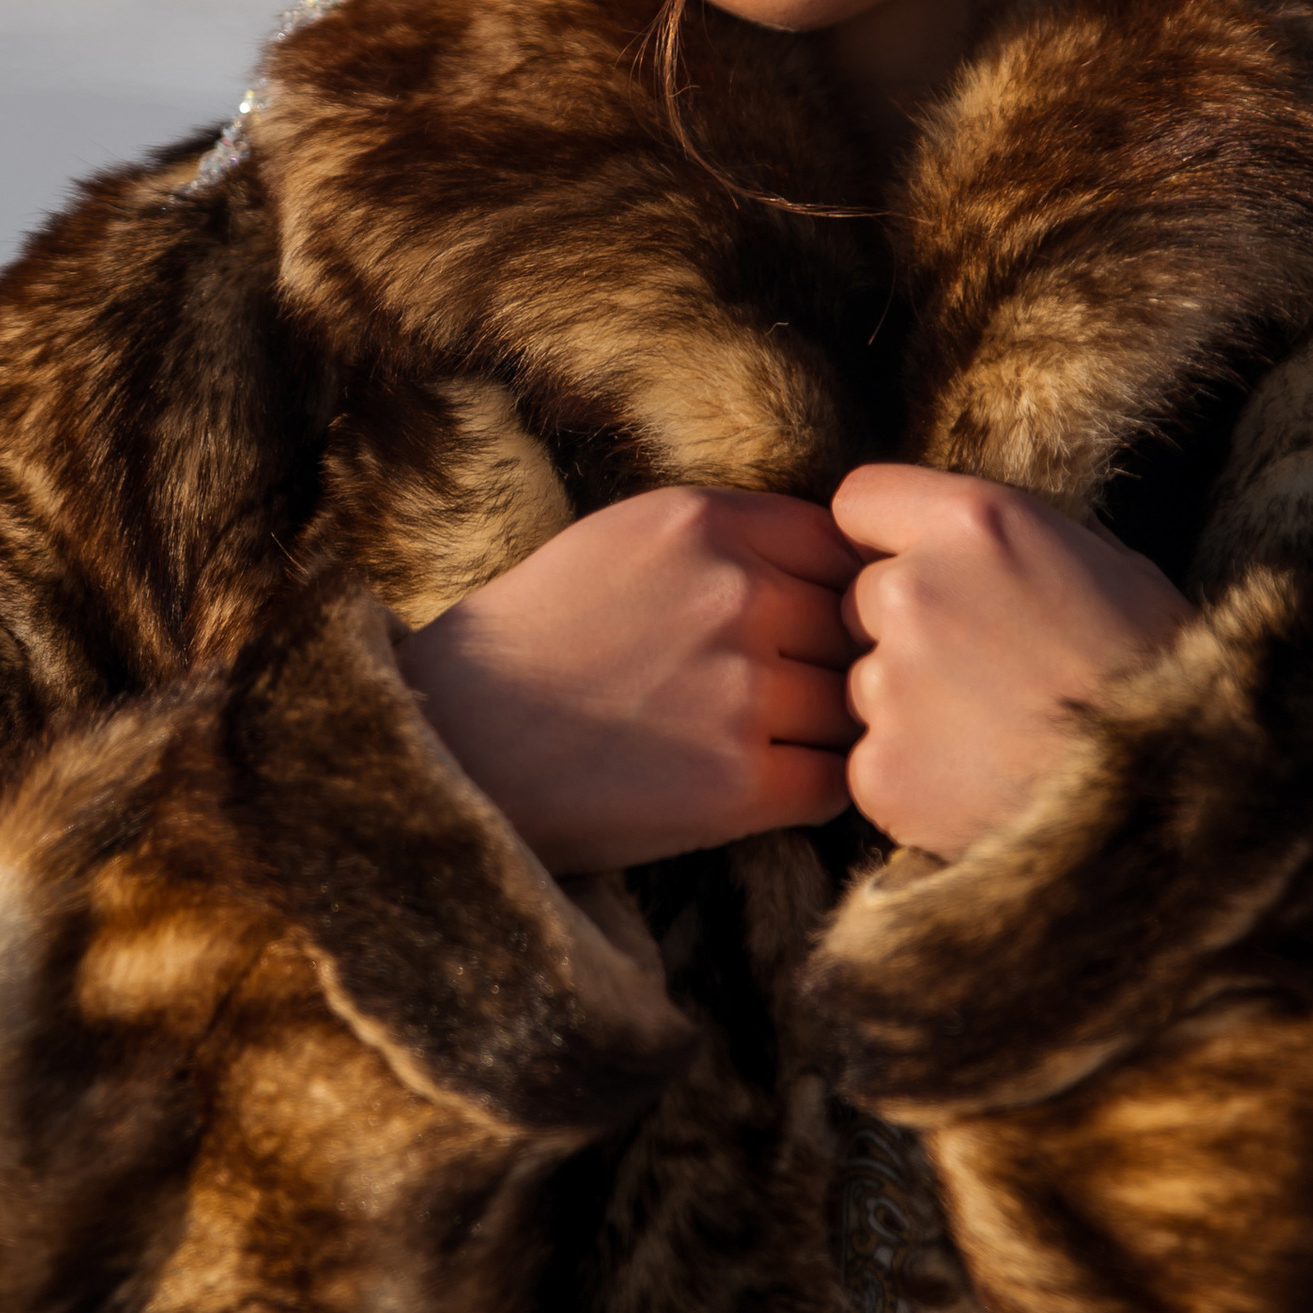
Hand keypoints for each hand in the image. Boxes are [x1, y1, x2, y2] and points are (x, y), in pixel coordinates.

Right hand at [394, 487, 857, 875]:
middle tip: (794, 693)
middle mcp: (734, 594)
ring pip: (855, 705)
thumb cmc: (536, 638)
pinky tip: (767, 787)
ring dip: (829, 730)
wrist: (455, 741)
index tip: (807, 625)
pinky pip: (836, 782)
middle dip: (836, 661)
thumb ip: (725, 535)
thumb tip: (841, 553)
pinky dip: (814, 790)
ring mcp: (743, 689)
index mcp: (704, 522)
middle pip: (857, 627)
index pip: (841, 546)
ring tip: (774, 742)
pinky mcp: (740, 782)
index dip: (834, 591)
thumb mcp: (621, 537)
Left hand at [835, 464, 1190, 860]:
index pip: (861, 501)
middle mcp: (915, 589)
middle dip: (903, 630)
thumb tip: (993, 543)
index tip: (913, 568)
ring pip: (864, 684)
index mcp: (975, 522)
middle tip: (982, 674)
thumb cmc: (1164, 679)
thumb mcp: (1117, 569)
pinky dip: (913, 778)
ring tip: (995, 738)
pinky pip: (871, 763)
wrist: (1180, 803)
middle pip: (860, 599)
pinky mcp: (879, 769)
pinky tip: (982, 787)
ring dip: (908, 707)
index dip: (885, 538)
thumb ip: (1031, 541)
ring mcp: (889, 683)